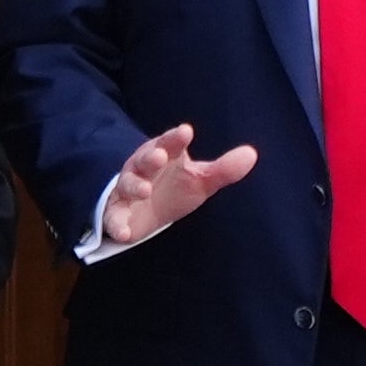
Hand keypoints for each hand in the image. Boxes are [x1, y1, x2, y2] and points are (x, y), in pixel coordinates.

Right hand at [98, 123, 257, 247]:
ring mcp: (127, 189)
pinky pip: (113, 216)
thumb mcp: (200, 179)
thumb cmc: (174, 187)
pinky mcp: (117, 212)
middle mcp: (143, 168)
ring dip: (134, 186)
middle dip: (151, 157)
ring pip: (127, 184)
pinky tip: (125, 233)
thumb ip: (223, 169)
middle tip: (160, 156)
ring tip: (144, 191)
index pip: (170, 142)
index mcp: (164, 154)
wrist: (146, 211)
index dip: (176, 138)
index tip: (186, 132)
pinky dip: (117, 223)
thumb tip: (252, 154)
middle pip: (144, 159)